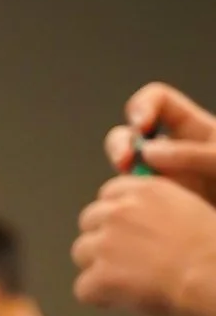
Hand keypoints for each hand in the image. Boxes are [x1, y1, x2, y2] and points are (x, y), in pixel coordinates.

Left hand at [73, 171, 215, 315]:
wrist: (215, 275)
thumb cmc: (214, 248)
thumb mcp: (189, 208)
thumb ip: (158, 208)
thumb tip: (142, 222)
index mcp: (146, 190)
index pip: (108, 194)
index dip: (116, 216)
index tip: (127, 232)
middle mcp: (120, 211)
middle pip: (89, 221)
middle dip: (102, 239)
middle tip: (124, 260)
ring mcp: (107, 243)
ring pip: (81, 252)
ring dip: (97, 267)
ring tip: (123, 282)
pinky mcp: (101, 276)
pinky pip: (83, 288)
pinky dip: (99, 297)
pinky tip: (120, 301)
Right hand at [107, 79, 215, 200]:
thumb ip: (193, 154)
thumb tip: (149, 152)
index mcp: (194, 132)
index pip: (157, 103)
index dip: (142, 106)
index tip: (141, 123)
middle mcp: (173, 154)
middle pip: (132, 134)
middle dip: (120, 143)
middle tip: (126, 160)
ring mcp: (165, 183)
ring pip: (127, 171)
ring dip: (121, 177)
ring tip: (124, 189)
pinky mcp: (158, 212)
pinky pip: (133, 203)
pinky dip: (126, 204)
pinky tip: (135, 212)